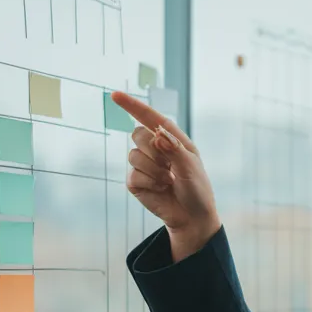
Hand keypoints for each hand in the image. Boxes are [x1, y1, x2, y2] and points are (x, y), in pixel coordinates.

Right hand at [112, 91, 220, 260]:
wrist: (192, 216)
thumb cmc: (197, 189)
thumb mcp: (191, 167)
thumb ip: (175, 149)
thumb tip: (157, 134)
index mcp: (171, 139)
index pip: (150, 117)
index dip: (132, 105)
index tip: (114, 95)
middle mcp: (156, 148)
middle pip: (137, 134)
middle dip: (153, 150)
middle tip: (170, 166)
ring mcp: (143, 164)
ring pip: (133, 155)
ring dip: (154, 170)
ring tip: (168, 181)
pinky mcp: (136, 181)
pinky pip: (133, 174)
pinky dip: (150, 183)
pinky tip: (161, 189)